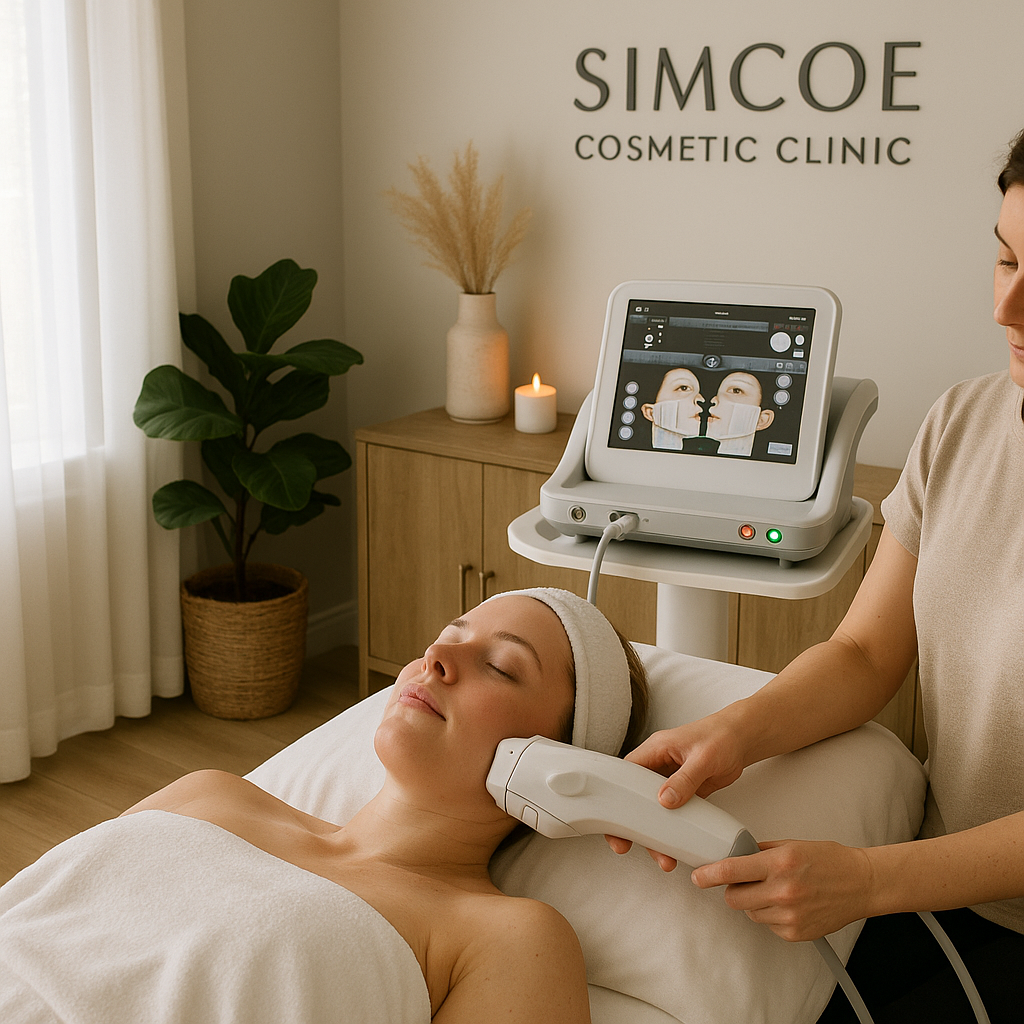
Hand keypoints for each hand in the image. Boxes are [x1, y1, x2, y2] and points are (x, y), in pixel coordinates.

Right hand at [604, 714, 745, 868]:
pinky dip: (671, 830)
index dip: (615, 797)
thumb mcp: (703, 758)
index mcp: (655, 750)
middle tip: (626, 844)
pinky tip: (675, 845)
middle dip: (631, 823)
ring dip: (655, 832)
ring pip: (653, 809)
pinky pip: (672, 813)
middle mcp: (659, 765)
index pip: (626, 774)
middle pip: (636, 796)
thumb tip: (665, 801)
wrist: (743, 739)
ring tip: (662, 856)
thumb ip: (685, 779)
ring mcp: (671, 779)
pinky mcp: (684, 791)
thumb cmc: (722, 736)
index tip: (612, 821)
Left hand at [691, 839, 873, 941]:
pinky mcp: (795, 933)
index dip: (709, 875)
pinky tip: (788, 903)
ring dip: (754, 902)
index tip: (697, 877)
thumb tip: (735, 855)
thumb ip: (761, 851)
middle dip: (733, 889)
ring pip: (750, 912)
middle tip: (744, 881)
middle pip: (734, 898)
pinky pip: (768, 925)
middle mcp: (783, 891)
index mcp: (780, 864)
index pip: (732, 870)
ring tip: (775, 890)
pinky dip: (771, 915)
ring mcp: (789, 915)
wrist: (862, 883)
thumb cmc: (829, 860)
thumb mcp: (791, 844)